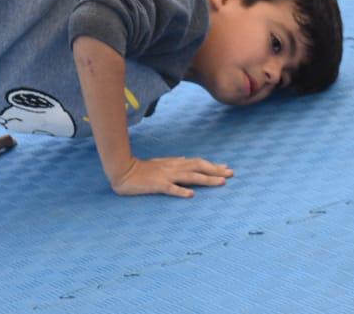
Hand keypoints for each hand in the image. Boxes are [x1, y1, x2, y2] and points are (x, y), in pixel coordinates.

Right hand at [108, 156, 232, 197]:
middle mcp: (172, 168)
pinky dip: (181, 191)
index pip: (197, 163)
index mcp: (173, 163)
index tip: (226, 168)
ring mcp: (165, 176)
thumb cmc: (140, 168)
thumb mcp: (159, 163)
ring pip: (190, 177)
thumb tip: (186, 158)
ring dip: (207, 180)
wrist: (122, 170)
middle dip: (216, 171)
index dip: (212, 165)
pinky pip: (171, 188)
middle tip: (231, 173)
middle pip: (198, 168)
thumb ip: (173, 162)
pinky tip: (191, 195)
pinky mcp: (157, 185)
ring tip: (221, 182)